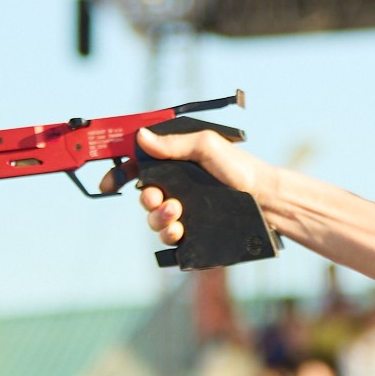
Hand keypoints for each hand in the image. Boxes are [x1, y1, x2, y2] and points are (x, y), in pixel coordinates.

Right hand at [134, 126, 276, 247]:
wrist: (265, 198)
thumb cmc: (240, 167)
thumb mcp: (207, 147)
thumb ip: (173, 144)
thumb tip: (141, 137)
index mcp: (174, 163)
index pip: (138, 167)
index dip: (120, 174)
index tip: (109, 184)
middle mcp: (176, 187)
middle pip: (143, 195)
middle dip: (146, 199)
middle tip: (159, 198)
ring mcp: (183, 210)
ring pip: (153, 218)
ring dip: (158, 217)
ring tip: (176, 213)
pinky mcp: (192, 231)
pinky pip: (168, 238)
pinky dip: (168, 235)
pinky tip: (179, 231)